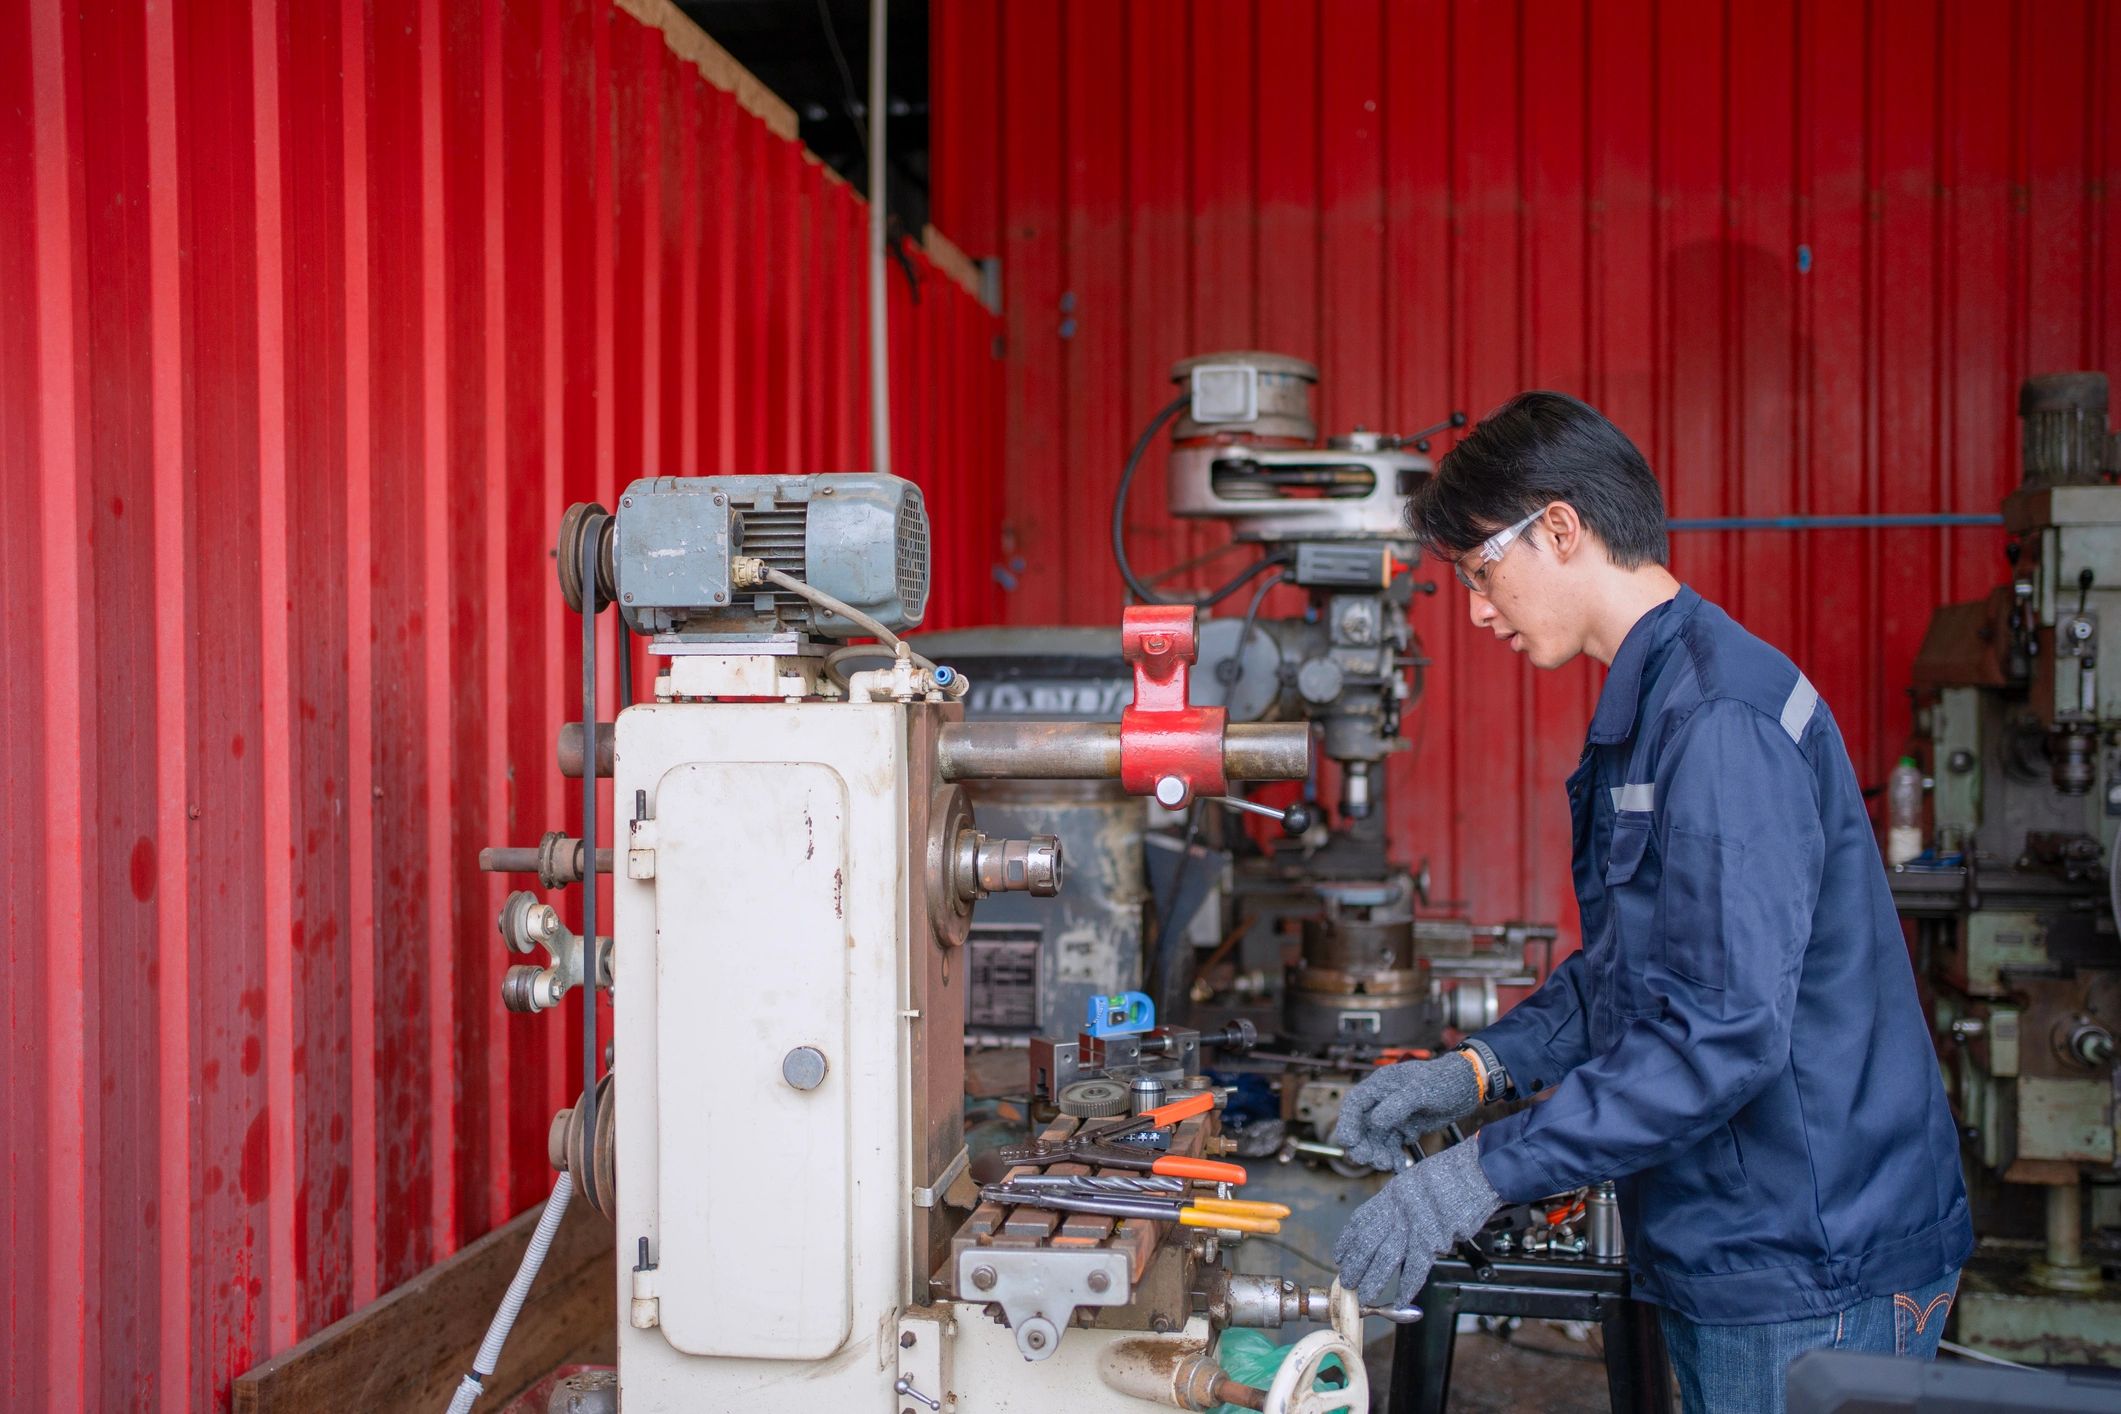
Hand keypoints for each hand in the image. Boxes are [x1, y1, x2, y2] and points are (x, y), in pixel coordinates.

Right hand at [1331, 1052, 1481, 1171]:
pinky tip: (1398, 1167)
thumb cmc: (1445, 1080)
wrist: (1469, 1086)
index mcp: (1381, 1085)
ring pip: (1376, 1139)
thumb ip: (1399, 1104)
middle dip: (1363, 1144)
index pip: (1355, 1103)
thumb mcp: (1422, 1090)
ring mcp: (1394, 1116)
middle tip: (1371, 1159)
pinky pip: (1393, 1146)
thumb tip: (1376, 1121)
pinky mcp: (1406, 1128)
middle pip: (1362, 1125)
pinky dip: (1393, 1157)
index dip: (1348, 1122)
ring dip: (1377, 1153)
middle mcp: (1383, 1101)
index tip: (1349, 1142)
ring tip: (1387, 1165)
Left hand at [1332, 1140, 1500, 1306]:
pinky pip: (1417, 1267)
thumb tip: (1391, 1229)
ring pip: (1386, 1256)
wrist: (1476, 1172)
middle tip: (1348, 1281)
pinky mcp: (1434, 1237)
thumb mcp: (1414, 1181)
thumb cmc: (1451, 1175)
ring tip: (1364, 1294)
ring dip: (1373, 1278)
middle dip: (1356, 1264)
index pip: (1361, 1220)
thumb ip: (1400, 1204)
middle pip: (1368, 1241)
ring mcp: (1414, 1224)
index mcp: (1391, 1194)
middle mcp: (1397, 1208)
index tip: (1341, 1256)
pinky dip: (1408, 1286)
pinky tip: (1400, 1298)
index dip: (1348, 1241)